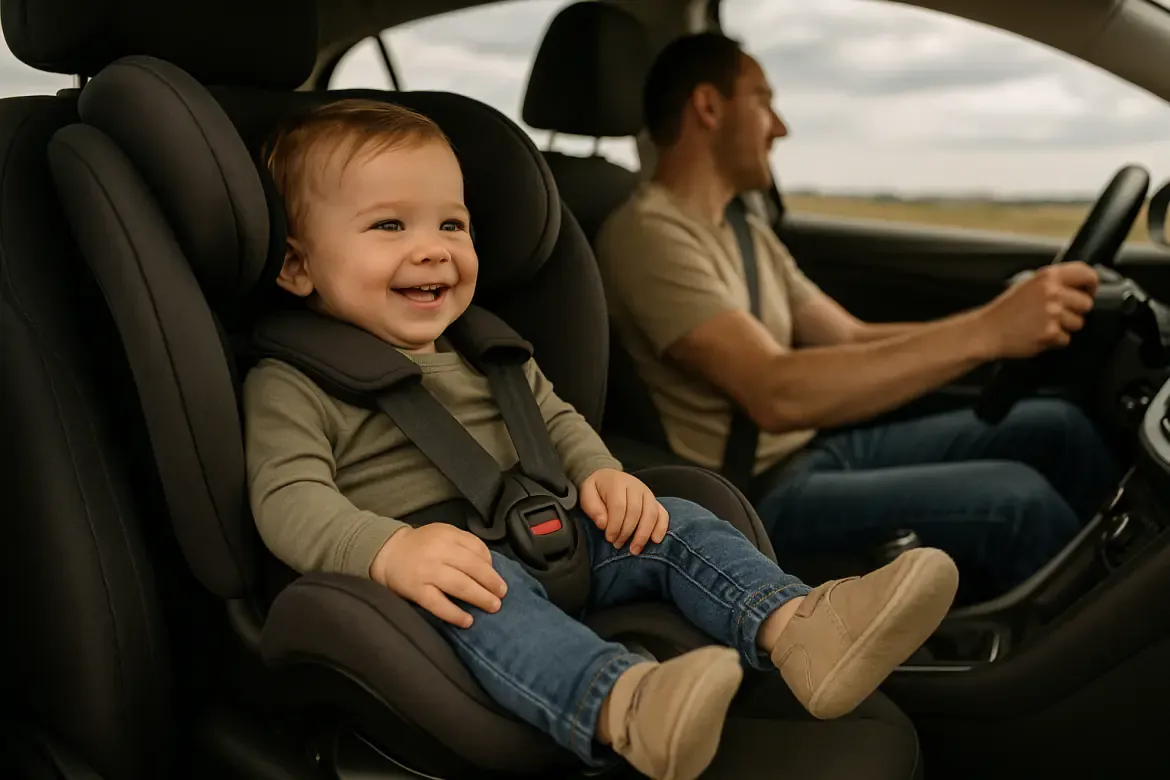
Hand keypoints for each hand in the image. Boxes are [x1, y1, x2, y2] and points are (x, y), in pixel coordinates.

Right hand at [369, 524, 507, 627]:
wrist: (387, 552)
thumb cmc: (421, 545)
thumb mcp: (443, 534)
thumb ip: (464, 544)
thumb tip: (489, 566)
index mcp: (447, 535)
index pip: (476, 548)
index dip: (490, 564)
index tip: (495, 577)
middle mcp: (438, 551)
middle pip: (472, 567)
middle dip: (491, 582)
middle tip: (502, 594)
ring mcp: (427, 572)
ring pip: (460, 585)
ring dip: (480, 597)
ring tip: (493, 606)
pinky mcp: (416, 590)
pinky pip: (438, 604)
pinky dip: (455, 614)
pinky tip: (468, 621)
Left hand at [579, 468, 668, 554]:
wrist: (608, 477)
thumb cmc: (597, 490)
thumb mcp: (587, 495)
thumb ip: (593, 509)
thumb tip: (604, 524)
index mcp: (617, 483)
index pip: (619, 506)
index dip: (615, 525)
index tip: (609, 538)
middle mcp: (635, 486)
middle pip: (636, 512)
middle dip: (627, 532)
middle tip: (618, 545)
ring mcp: (647, 493)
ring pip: (651, 514)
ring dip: (643, 534)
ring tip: (635, 549)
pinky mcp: (654, 501)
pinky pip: (663, 513)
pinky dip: (661, 528)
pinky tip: (655, 540)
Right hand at [978, 262, 1098, 359]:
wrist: (986, 331)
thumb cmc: (1005, 310)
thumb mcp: (1028, 285)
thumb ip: (1053, 283)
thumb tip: (1079, 286)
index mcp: (1048, 276)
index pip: (1086, 273)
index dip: (1091, 285)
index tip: (1088, 291)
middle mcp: (1052, 292)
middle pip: (1086, 303)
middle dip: (1075, 311)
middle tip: (1057, 314)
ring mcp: (1052, 313)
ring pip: (1078, 323)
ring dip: (1065, 327)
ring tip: (1044, 324)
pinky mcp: (1050, 332)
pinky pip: (1066, 339)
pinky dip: (1054, 340)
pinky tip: (1038, 334)